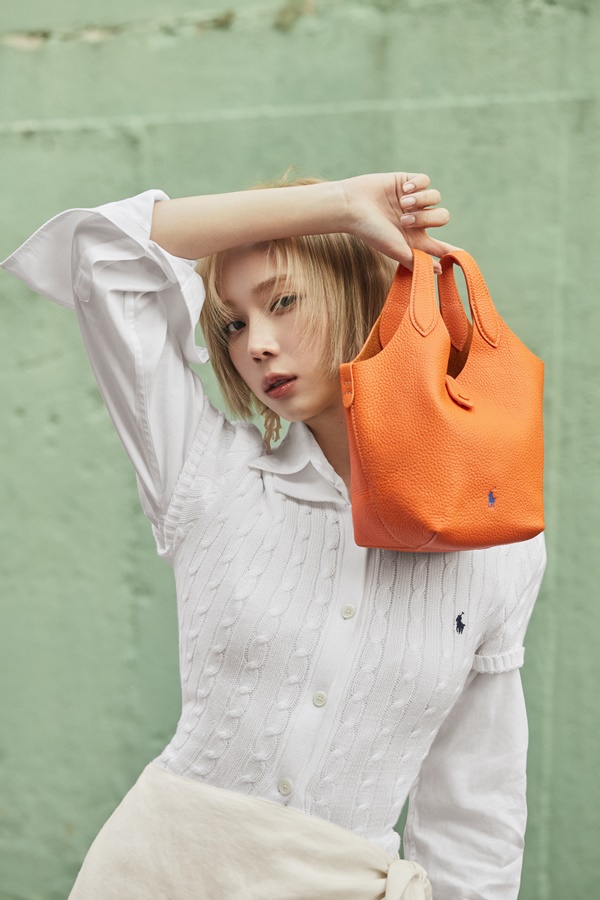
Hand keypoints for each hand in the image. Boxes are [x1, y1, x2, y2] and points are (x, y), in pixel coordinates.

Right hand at [340, 172, 461, 271]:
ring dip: (420, 201)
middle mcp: (416, 220)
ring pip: (435, 197)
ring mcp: (413, 201)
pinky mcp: (407, 182)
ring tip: (402, 204)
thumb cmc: (371, 231)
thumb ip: (417, 260)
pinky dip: (417, 186)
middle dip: (427, 218)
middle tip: (405, 220)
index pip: (439, 246)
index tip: (461, 256)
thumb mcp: (395, 249)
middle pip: (442, 217)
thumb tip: (440, 271)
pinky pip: (426, 181)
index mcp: (414, 239)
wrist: (352, 206)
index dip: (452, 250)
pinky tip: (403, 190)